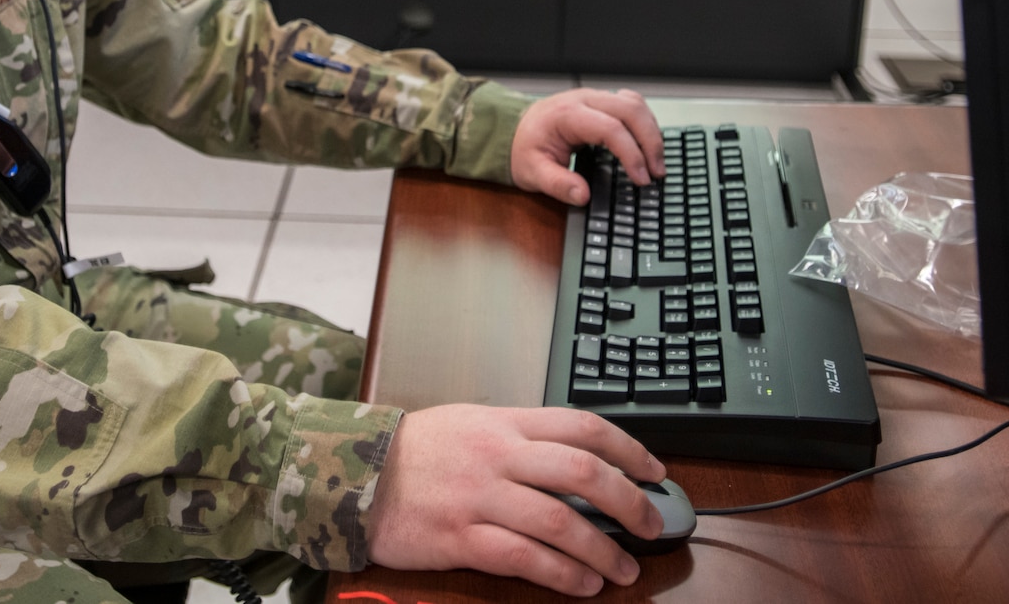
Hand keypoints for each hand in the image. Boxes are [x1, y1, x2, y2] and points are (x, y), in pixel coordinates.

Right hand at [363, 404, 666, 596]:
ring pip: (559, 520)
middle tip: (650, 525)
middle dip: (628, 501)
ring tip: (623, 570)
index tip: (654, 471)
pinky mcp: (460, 537)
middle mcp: (498, 455)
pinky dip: (560, 574)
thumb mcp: (471, 423)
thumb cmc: (416, 451)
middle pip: (582, 471)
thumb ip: (521, 437)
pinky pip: (523, 557)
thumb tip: (578, 459)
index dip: (629, 449)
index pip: (583, 427)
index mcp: (505, 423)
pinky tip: (582, 585)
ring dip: (601, 550)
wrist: (354, 472)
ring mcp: (479, 496)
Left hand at [510, 88, 663, 203]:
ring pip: (635, 103)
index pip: (611, 128)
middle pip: (631, 110)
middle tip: (657, 172)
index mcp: (568, 114)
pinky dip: (645, 123)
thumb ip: (557, 184)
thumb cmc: (524, 149)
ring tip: (656, 162)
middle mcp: (584, 100)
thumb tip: (582, 195)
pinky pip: (632, 104)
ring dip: (651, 131)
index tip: (641, 178)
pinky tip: (647, 144)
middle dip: (650, 141)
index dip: (631, 154)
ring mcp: (595, 98)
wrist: (514, 130)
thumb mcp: (531, 173)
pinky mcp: (601, 102)